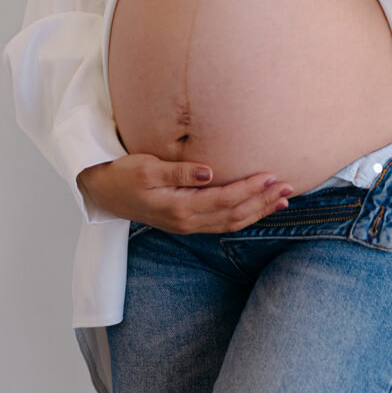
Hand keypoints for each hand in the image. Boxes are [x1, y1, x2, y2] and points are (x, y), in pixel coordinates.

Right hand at [77, 154, 294, 233]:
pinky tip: (258, 208)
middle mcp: (186, 221)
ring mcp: (188, 225)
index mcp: (178, 207)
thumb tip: (209, 172)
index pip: (224, 200)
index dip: (249, 189)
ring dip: (258, 211)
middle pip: (234, 215)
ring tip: (282, 200)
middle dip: (262, 202)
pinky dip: (245, 216)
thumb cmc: (123, 175)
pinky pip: (223, 223)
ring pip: (231, 223)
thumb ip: (179, 171)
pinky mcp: (188, 223)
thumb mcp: (147, 167)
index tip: (271, 176)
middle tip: (288, 188)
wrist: (103, 192)